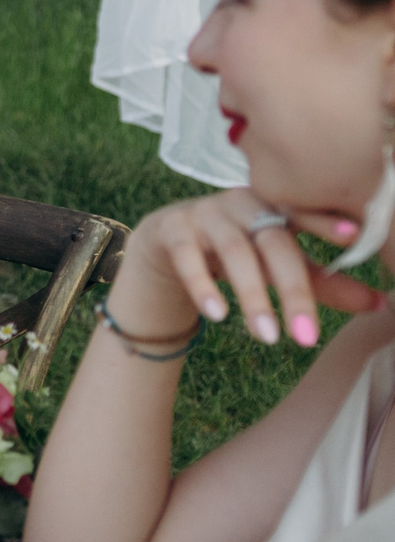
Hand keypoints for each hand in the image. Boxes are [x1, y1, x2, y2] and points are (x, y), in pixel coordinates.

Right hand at [118, 189, 379, 349]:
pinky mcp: (172, 229)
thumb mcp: (279, 265)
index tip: (352, 237)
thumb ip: (324, 282)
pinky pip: (188, 257)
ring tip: (268, 338)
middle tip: (307, 337)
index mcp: (275, 207)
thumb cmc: (237, 251)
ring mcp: (205, 213)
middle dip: (293, 290)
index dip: (325, 223)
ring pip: (234, 252)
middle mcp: (243, 203)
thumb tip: (380, 304)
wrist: (168, 241)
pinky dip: (203, 286)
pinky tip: (218, 315)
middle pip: (274, 243)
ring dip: (253, 297)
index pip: (304, 212)